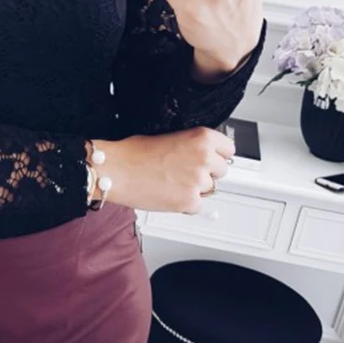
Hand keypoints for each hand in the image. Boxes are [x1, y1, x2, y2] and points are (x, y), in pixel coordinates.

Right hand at [90, 127, 235, 213]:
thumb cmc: (131, 153)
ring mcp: (198, 182)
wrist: (115, 170)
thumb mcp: (166, 136)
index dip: (216, 154)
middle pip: (222, 170)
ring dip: (195, 188)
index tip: (211, 157)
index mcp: (200, 138)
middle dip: (206, 172)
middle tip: (186, 171)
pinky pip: (197, 205)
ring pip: (209, 189)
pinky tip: (169, 193)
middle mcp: (204, 159)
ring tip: (172, 182)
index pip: (228, 148)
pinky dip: (185, 203)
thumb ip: (189, 145)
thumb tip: (198, 154)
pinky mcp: (189, 202)